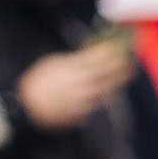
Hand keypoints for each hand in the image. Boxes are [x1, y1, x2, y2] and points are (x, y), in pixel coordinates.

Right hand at [16, 44, 132, 130]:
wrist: (27, 109)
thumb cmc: (36, 83)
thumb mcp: (53, 63)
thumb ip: (72, 60)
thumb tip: (87, 56)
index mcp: (73, 69)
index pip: (99, 58)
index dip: (112, 51)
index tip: (120, 44)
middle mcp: (82, 85)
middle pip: (108, 75)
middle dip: (122, 67)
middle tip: (131, 61)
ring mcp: (82, 101)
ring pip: (106, 91)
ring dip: (116, 82)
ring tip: (124, 75)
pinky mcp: (81, 114)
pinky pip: (96, 103)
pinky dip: (102, 95)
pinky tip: (106, 91)